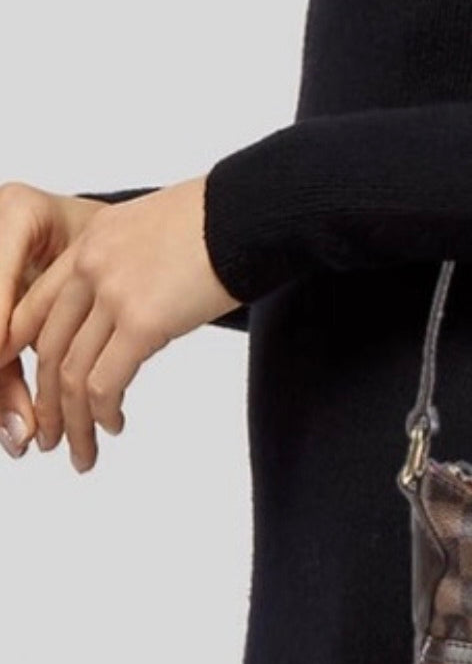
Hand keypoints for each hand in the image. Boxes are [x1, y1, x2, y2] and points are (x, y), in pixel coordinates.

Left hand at [0, 177, 242, 472]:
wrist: (254, 210)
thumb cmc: (225, 217)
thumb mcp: (158, 227)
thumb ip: (133, 262)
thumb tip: (141, 299)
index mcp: (91, 242)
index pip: (37, 308)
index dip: (26, 355)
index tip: (28, 387)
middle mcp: (90, 267)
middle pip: (50, 348)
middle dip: (47, 402)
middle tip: (48, 437)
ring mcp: (113, 295)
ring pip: (72, 375)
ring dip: (74, 422)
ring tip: (82, 453)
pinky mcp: (144, 321)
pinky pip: (107, 382)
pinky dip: (104, 413)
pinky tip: (114, 426)